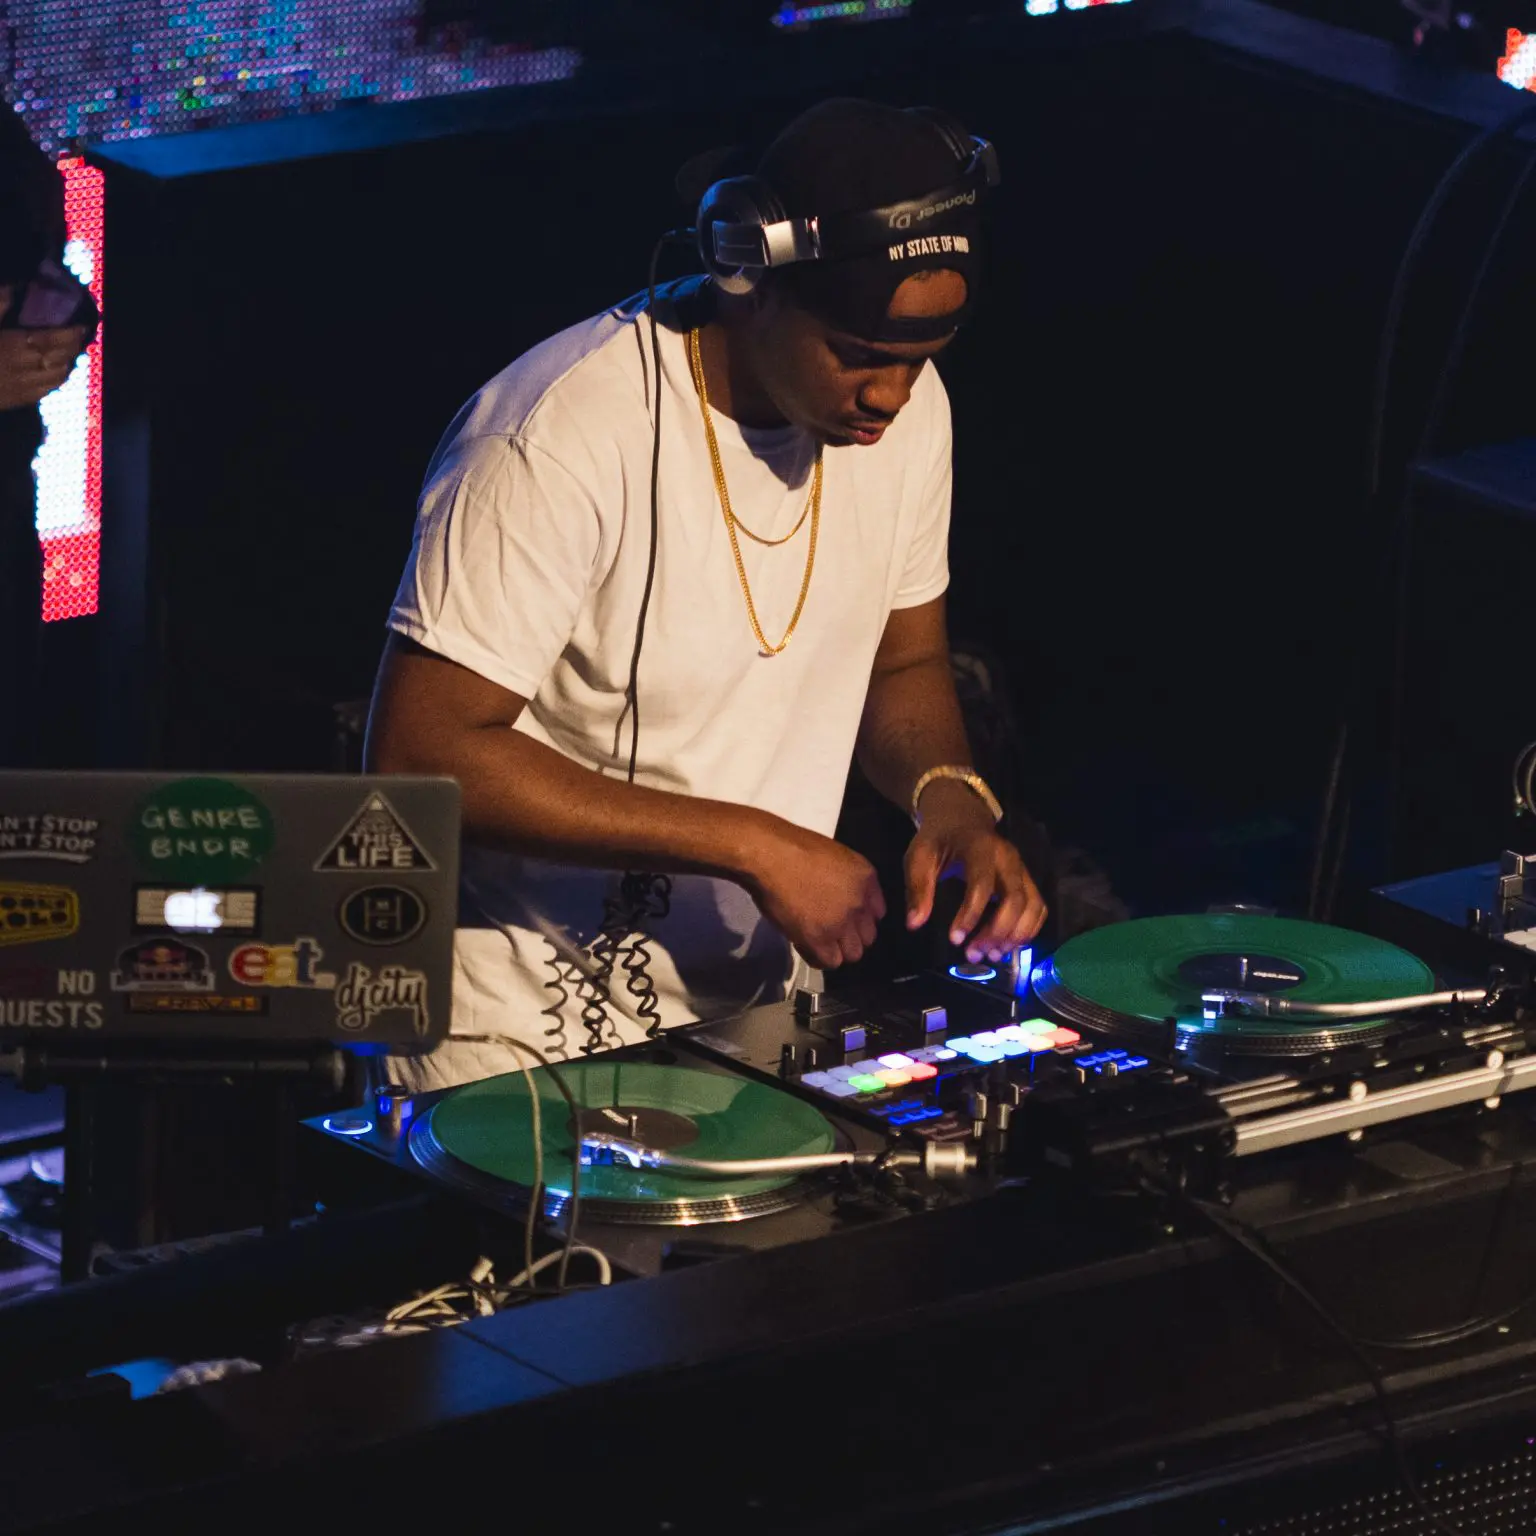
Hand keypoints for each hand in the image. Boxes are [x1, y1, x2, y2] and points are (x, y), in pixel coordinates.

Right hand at [0, 287, 88, 412]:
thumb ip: (0, 303)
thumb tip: (15, 287)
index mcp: (16, 344)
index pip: (54, 338)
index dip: (72, 333)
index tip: (83, 326)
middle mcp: (26, 366)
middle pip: (62, 357)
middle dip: (74, 347)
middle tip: (79, 337)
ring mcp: (26, 385)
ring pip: (59, 375)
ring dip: (69, 363)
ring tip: (71, 352)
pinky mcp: (21, 399)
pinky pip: (49, 389)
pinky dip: (59, 378)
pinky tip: (58, 371)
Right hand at [745, 819, 885, 969]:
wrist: (768, 855)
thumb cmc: (793, 847)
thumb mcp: (834, 856)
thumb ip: (846, 880)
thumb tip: (840, 898)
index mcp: (866, 877)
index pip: (878, 913)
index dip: (860, 919)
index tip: (845, 918)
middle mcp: (860, 902)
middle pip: (868, 937)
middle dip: (850, 936)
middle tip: (830, 930)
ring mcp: (841, 922)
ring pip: (853, 953)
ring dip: (837, 949)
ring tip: (818, 940)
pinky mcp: (819, 939)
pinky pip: (830, 962)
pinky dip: (819, 958)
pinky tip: (807, 945)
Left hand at [904, 785, 1046, 962]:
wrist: (960, 820)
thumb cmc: (938, 840)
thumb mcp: (919, 858)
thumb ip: (918, 889)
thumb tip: (914, 924)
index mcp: (980, 848)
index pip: (981, 884)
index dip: (970, 914)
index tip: (955, 940)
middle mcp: (1008, 858)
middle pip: (1015, 899)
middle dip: (996, 932)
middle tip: (973, 955)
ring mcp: (1021, 869)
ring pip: (1032, 907)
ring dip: (1015, 936)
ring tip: (990, 955)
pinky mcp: (1027, 881)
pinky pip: (1038, 909)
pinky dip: (1027, 931)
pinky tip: (1005, 946)